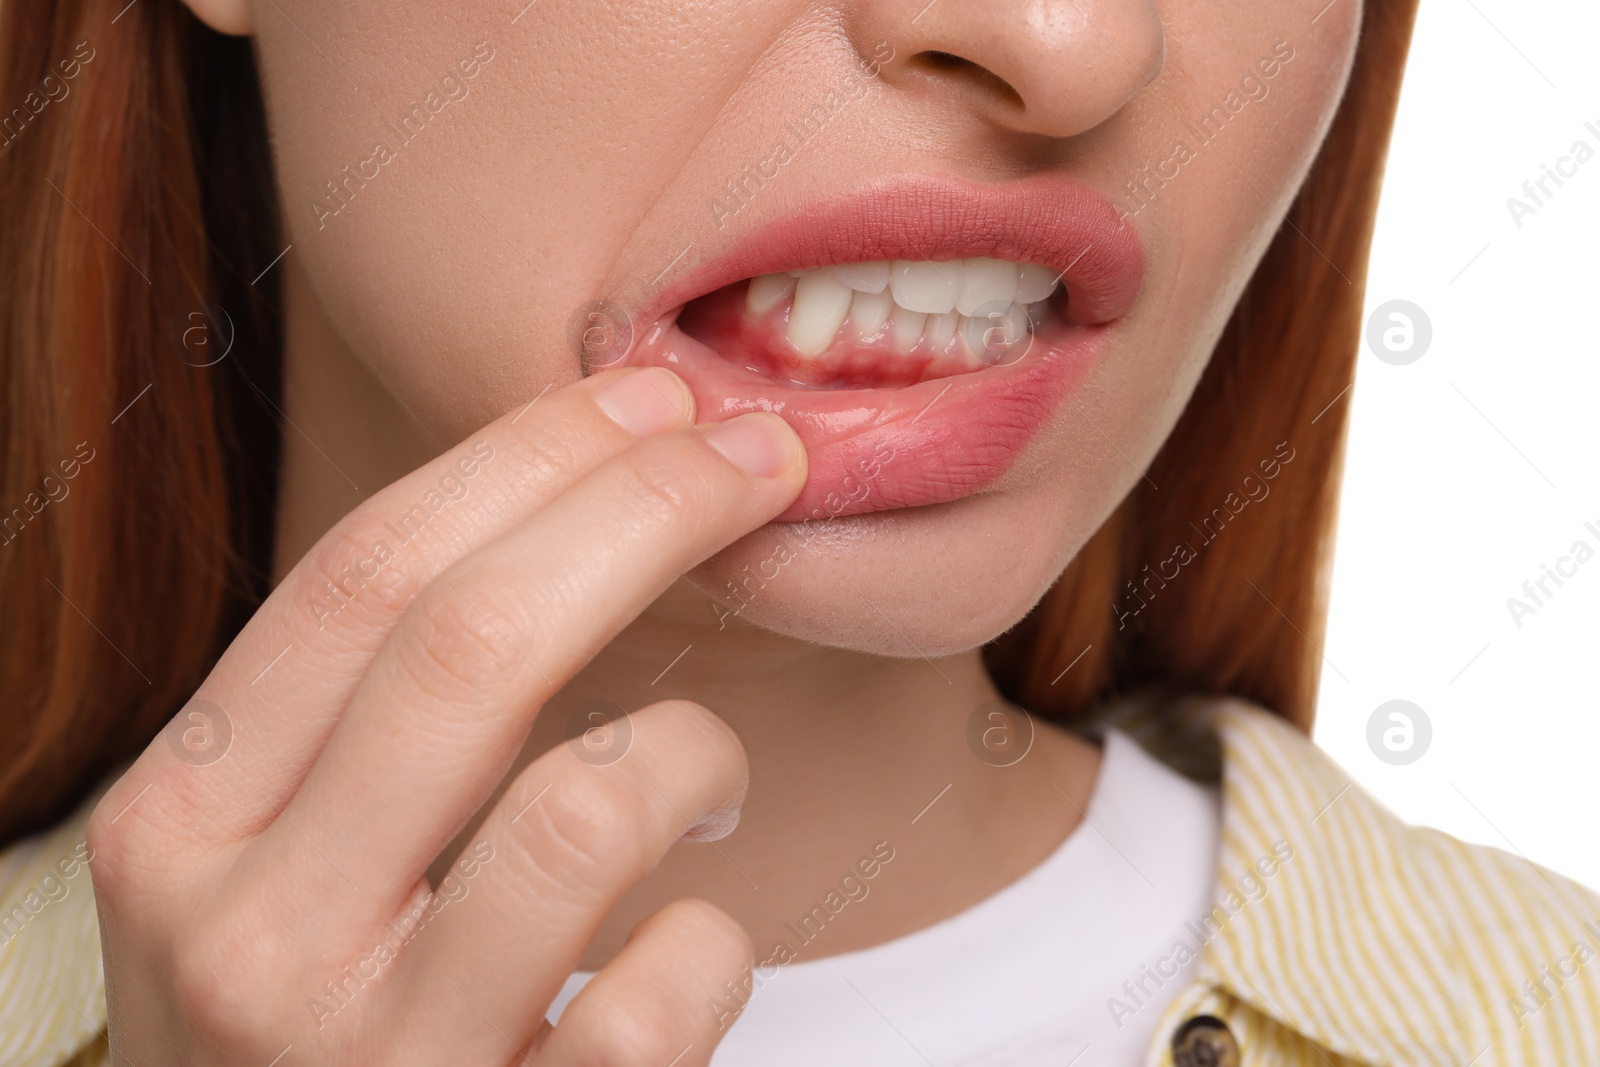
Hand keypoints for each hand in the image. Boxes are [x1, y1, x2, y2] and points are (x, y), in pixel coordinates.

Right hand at [88, 367, 805, 1064]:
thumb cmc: (312, 1013)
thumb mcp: (279, 854)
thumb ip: (377, 708)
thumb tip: (580, 486)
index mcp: (179, 823)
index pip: (367, 572)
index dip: (536, 458)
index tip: (657, 400)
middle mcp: (248, 940)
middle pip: (478, 644)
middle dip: (649, 511)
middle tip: (759, 457)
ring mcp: (375, 1062)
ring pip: (592, 804)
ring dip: (698, 750)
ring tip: (706, 775)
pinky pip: (667, 986)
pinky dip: (714, 939)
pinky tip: (687, 943)